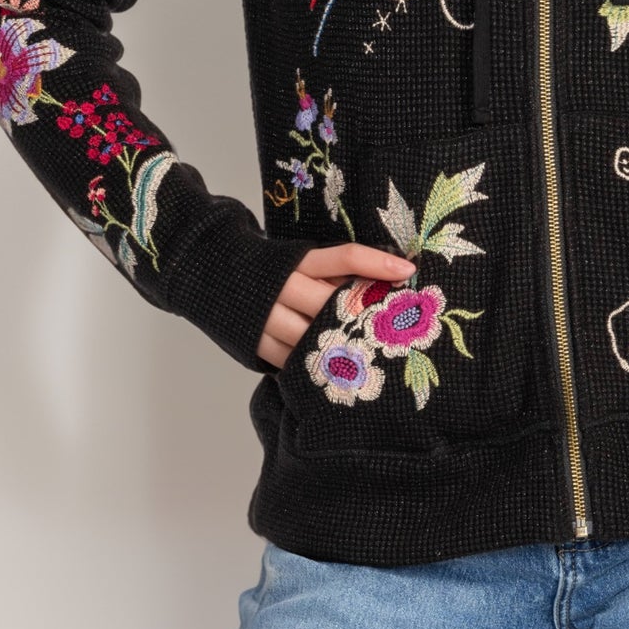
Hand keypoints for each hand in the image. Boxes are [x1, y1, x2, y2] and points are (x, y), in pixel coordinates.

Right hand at [255, 243, 417, 369]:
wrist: (219, 273)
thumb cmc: (276, 269)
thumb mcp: (304, 260)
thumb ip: (338, 271)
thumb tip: (391, 279)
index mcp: (299, 260)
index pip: (345, 257)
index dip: (378, 263)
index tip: (409, 271)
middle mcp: (283, 286)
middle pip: (331, 304)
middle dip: (362, 319)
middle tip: (393, 333)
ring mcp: (267, 317)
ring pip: (313, 337)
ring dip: (341, 348)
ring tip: (371, 358)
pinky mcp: (256, 343)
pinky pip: (293, 361)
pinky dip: (314, 366)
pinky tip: (334, 371)